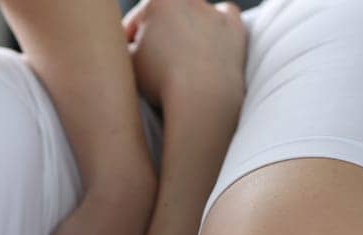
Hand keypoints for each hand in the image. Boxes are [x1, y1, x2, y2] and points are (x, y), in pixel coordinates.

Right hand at [123, 0, 247, 108]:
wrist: (203, 97)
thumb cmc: (161, 80)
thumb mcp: (129, 61)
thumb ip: (127, 47)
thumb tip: (132, 45)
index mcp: (159, 1)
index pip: (136, 21)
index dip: (128, 41)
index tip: (127, 57)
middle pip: (166, 17)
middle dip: (158, 33)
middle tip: (152, 59)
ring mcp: (215, 13)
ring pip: (197, 14)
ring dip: (188, 27)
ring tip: (181, 53)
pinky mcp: (236, 29)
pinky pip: (226, 16)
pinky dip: (219, 25)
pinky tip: (212, 40)